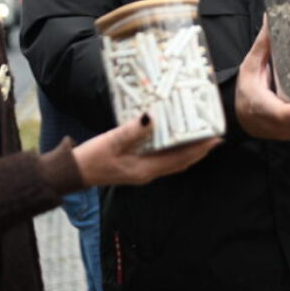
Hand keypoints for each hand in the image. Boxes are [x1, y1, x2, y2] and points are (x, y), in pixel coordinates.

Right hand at [74, 116, 220, 186]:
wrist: (74, 173)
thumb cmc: (91, 158)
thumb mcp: (111, 142)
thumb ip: (132, 131)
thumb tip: (151, 117)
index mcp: (146, 169)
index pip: (180, 159)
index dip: (199, 149)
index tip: (215, 138)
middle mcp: (148, 173)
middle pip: (181, 162)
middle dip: (199, 150)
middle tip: (215, 136)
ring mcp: (143, 171)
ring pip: (173, 161)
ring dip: (189, 150)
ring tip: (202, 136)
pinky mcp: (136, 166)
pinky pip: (163, 158)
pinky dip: (174, 149)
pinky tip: (175, 138)